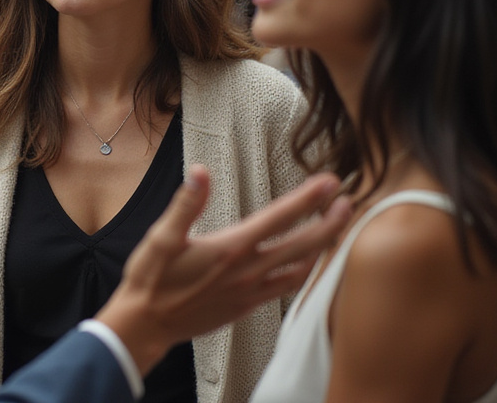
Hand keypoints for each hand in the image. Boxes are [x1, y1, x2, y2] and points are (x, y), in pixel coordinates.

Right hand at [96, 164, 350, 374]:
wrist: (147, 323)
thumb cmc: (151, 279)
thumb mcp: (161, 236)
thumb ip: (186, 204)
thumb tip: (200, 172)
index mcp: (230, 248)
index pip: (279, 217)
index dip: (308, 198)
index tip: (330, 182)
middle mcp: (247, 270)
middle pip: (303, 244)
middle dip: (330, 221)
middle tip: (349, 201)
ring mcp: (250, 291)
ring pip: (301, 269)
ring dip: (323, 247)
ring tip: (339, 229)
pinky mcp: (247, 305)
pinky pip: (287, 288)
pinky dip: (305, 272)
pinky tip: (308, 264)